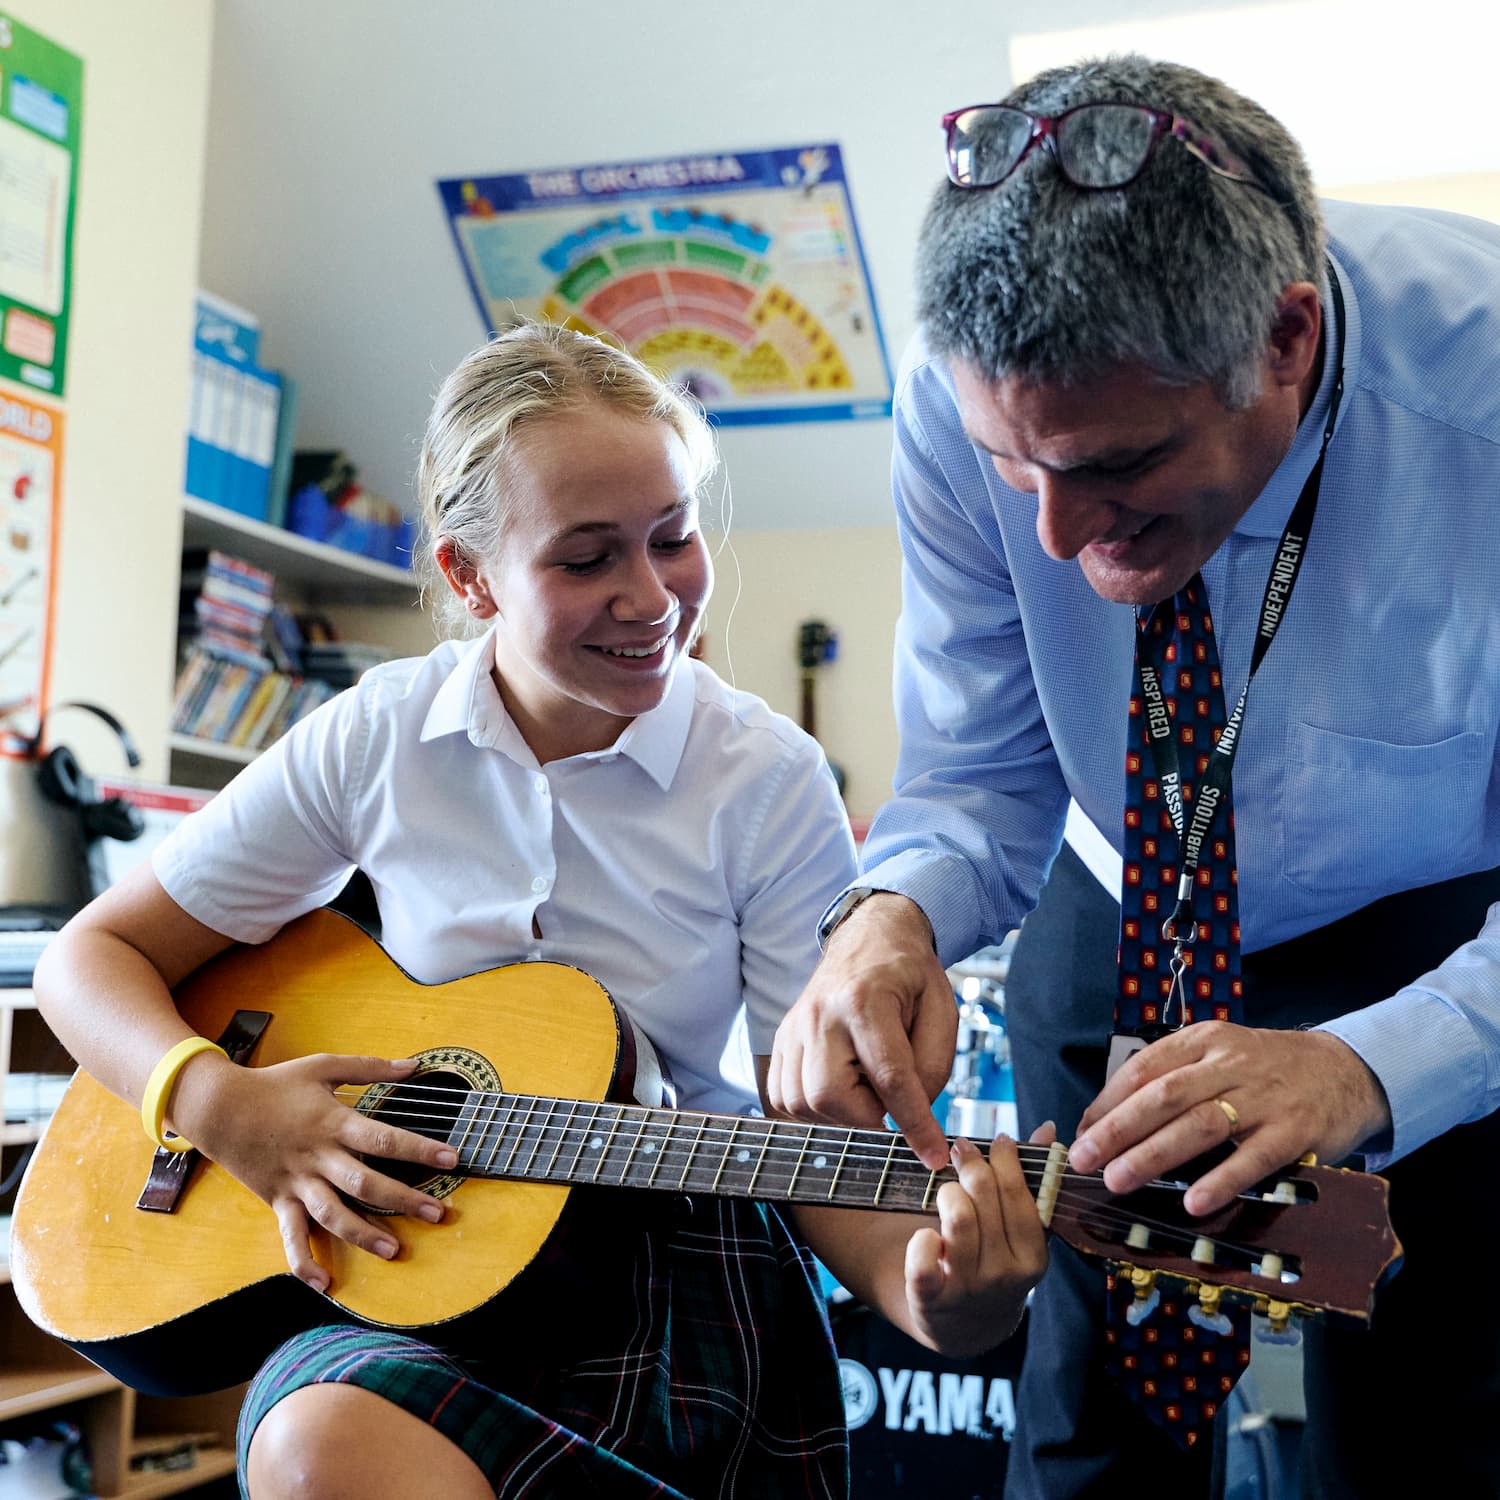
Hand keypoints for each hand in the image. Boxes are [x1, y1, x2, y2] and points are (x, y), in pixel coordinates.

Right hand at [170, 1049, 459, 1290]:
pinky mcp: (278, 1200)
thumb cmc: (276, 1084)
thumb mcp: (324, 1066)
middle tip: (438, 1213)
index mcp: (333, 1123)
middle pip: (365, 1183)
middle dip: (403, 1200)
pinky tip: (324, 1284)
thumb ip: (370, 1066)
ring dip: (363, 1234)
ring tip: (394, 1250)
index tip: (451, 1158)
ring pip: (333, 1215)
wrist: (218, 1107)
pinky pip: (291, 1236)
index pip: (383, 1138)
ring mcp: (297, 1182)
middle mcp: (318, 1157)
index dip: (418, 1149)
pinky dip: (304, 1262)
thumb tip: (413, 1065)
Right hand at [768, 893, 956, 1168]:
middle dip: (866, 1114)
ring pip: (802, 1102)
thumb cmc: (909, 976)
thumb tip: (911, 1116)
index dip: (914, 1123)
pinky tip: (840, 1086)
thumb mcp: (942, 1013)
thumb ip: (932, 1068)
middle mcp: (820, 1014)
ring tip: (863, 1085)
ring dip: (840, 1112)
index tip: (932, 1156)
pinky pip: (784, 1096)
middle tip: (887, 1096)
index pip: (890, 1077)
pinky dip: (813, 1106)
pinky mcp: (782, 1039)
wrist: (869, 938)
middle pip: (830, 1095)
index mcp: (865, 999)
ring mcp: (794, 1027)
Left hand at [903, 1129, 1050, 1355]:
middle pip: (985, 1198)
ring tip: (946, 1188)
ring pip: (957, 1218)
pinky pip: (922, 1258)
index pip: (1019, 1194)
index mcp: (1033, 1258)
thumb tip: (1048, 1129)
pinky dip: (920, 1239)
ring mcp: (968, 1288)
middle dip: (971, 1164)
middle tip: (960, 1149)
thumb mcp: (1018, 1231)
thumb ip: (1031, 1180)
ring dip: (947, 1192)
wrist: (962, 1326)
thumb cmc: (992, 1261)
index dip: (1005, 1158)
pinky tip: (925, 1233)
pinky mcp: (931, 1297)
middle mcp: (1005, 1275)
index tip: (997, 1139)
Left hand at [1068, 1023, 1391, 1214]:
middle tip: (1085, 1159)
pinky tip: (1193, 1202)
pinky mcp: (1294, 1132)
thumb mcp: (1217, 1056)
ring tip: (1119, 1181)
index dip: (1108, 1101)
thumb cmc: (1265, 1070)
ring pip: (1200, 1124)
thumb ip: (1169, 1080)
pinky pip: (1252, 1158)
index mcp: (1202, 1042)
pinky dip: (1221, 1180)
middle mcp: (1229, 1064)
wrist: (1345, 1070)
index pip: (1143, 1068)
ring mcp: (1263, 1098)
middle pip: (1164, 1095)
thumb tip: (1104, 1120)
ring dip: (1154, 1155)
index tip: (1081, 1131)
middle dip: (1118, 1129)